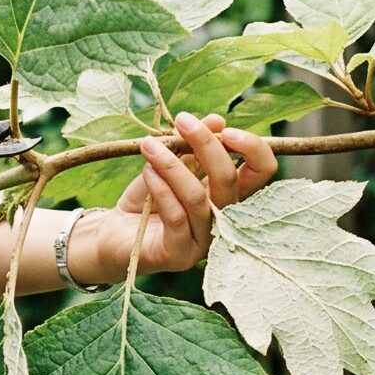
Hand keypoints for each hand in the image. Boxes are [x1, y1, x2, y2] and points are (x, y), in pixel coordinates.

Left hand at [69, 112, 277, 284]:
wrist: (113, 233)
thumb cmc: (147, 197)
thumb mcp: (169, 163)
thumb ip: (192, 145)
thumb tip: (217, 120)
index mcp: (228, 195)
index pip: (261, 172)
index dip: (252, 148)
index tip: (224, 128)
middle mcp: (224, 220)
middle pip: (230, 180)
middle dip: (207, 145)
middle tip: (183, 121)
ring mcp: (204, 241)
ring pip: (198, 197)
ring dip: (172, 165)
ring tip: (149, 146)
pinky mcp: (179, 255)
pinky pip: (176, 216)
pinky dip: (161, 188)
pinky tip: (147, 172)